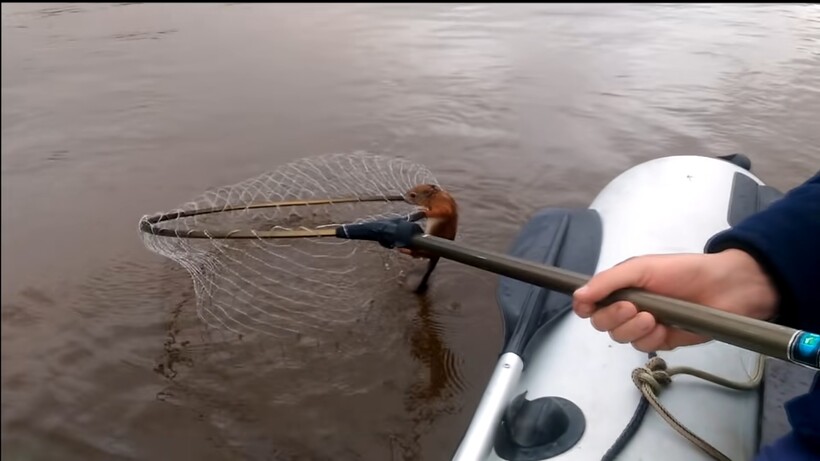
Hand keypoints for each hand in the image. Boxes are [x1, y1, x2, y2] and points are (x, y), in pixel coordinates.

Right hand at [571, 249, 778, 351]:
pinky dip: (650, 338)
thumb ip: (608, 282)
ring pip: (620, 337)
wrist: (726, 288)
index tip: (588, 309)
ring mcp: (645, 325)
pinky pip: (643, 347)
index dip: (586, 308)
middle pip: (601, 323)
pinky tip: (664, 328)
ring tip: (653, 317)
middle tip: (632, 308)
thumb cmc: (683, 271)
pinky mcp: (663, 341)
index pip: (591, 303)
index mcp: (621, 287)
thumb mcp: (641, 268)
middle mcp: (629, 307)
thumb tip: (577, 297)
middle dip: (613, 317)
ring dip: (633, 329)